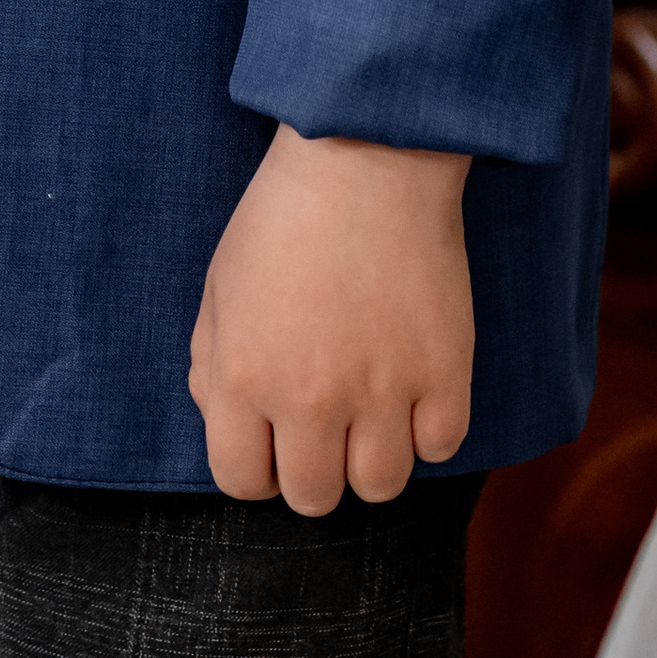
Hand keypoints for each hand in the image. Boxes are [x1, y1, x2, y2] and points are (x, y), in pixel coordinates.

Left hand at [191, 128, 473, 512]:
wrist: (365, 159)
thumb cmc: (282, 218)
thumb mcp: (219, 286)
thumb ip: (212, 365)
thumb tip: (225, 422)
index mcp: (245, 379)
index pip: (242, 483)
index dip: (257, 467)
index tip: (274, 440)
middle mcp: (310, 400)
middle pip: (314, 497)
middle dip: (314, 469)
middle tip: (325, 425)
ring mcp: (382, 392)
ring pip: (380, 486)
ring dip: (373, 457)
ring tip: (372, 410)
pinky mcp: (444, 374)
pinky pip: (440, 448)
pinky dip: (428, 429)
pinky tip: (414, 389)